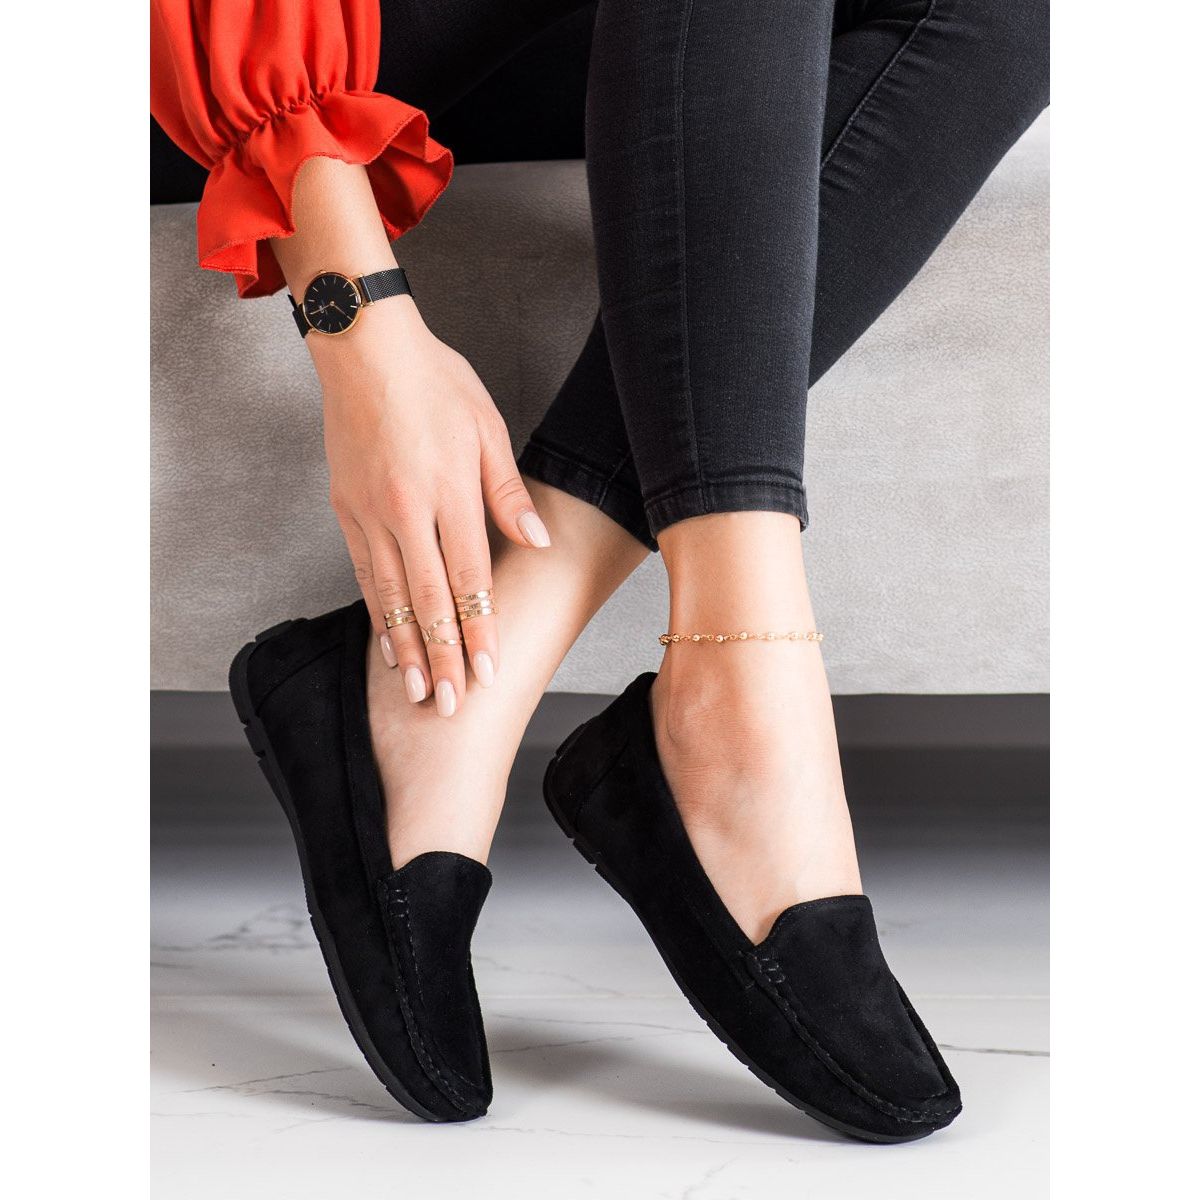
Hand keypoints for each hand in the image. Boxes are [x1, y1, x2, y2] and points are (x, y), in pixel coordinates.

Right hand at [317, 297, 550, 714]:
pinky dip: (378, 613)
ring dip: (407, 647)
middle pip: (429, 600)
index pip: (469, 579)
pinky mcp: (346, 510)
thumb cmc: (434, 381)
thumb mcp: (486, 428)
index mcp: (448, 491)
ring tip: (420, 691)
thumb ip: (507, 492)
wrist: (364, 348)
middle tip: (454, 704)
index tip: (490, 671)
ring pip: (391, 596)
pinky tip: (388, 643)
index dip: (481, 630)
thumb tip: (535, 541)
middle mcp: (406, 510)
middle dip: (444, 657)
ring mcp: (370, 513)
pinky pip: (365, 573)